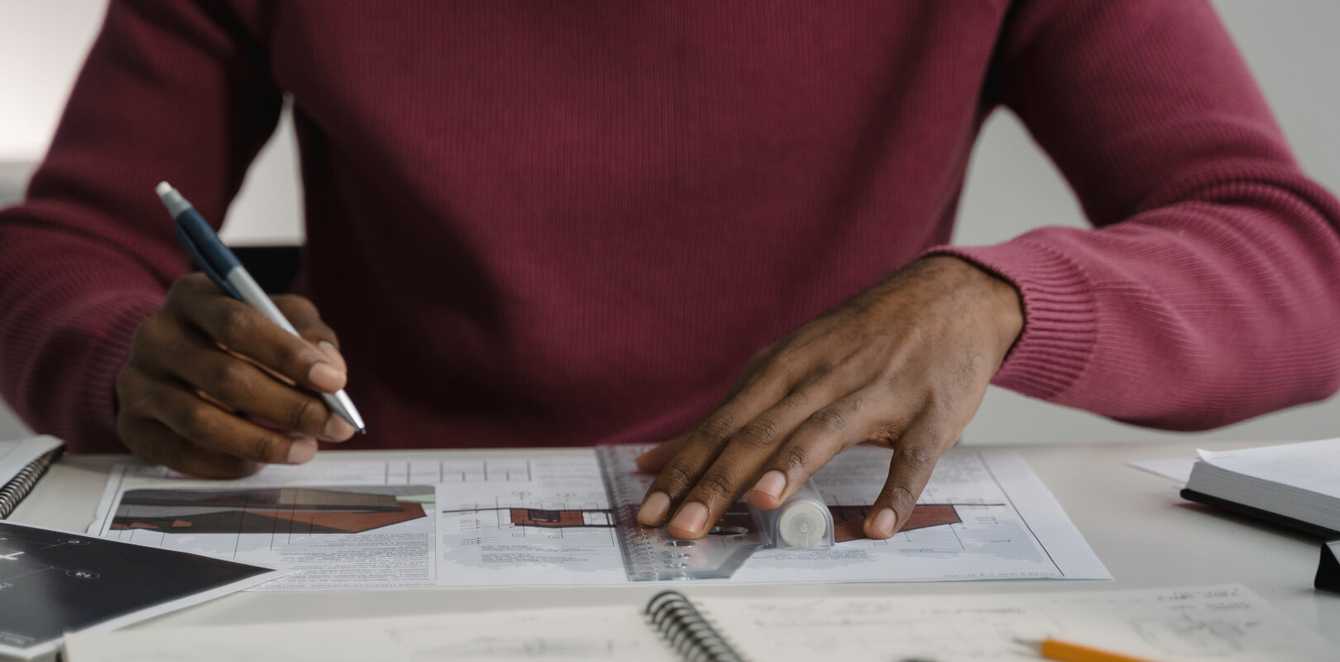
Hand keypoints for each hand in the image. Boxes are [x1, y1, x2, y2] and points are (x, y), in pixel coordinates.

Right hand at [115, 273, 354, 477]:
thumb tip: (331, 369)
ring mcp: (136, 382)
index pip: (239, 323)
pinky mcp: (131, 425)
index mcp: (192, 296)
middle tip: (334, 427)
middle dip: (289, 407)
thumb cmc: (239, 335)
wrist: (171, 359)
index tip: (334, 381)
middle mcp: (155, 335)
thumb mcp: (277, 316)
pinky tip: (259, 463)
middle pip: (223, 376)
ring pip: (200, 421)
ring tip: (305, 449)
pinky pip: (180, 454)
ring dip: (262, 442)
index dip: (289, 355)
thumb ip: (309, 334)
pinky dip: (227, 465)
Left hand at [635, 256, 1022, 539]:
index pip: (720, 425)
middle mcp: (821, 378)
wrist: (950, 297)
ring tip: (761, 503)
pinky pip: (912, 457)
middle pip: (760, 433)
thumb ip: (731, 415)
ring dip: (793, 467)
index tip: (646, 510)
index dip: (681, 469)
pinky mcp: (929, 413)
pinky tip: (879, 526)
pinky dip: (897, 492)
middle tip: (681, 526)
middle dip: (717, 482)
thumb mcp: (788, 364)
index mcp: (783, 369)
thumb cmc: (860, 340)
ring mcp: (877, 393)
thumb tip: (658, 460)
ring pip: (825, 432)